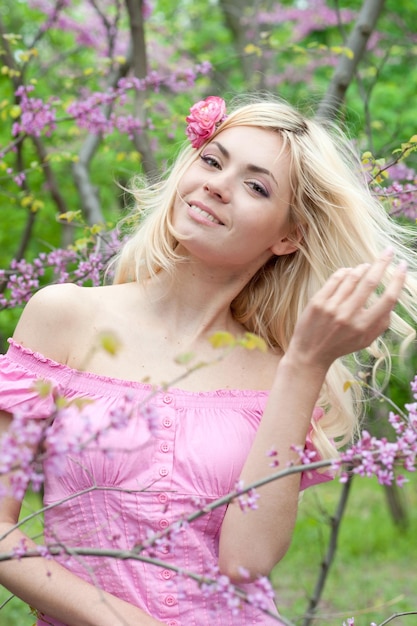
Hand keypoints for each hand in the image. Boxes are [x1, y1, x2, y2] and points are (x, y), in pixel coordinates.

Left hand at [287, 249, 406, 370]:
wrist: (310, 353)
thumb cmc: (341, 345)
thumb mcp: (366, 340)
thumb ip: (381, 323)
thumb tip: (392, 300)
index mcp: (364, 326)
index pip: (388, 299)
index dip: (398, 280)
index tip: (403, 266)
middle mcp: (349, 315)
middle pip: (370, 282)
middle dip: (382, 263)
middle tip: (389, 251)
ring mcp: (331, 307)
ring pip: (352, 277)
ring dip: (362, 268)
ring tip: (366, 267)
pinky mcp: (317, 301)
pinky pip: (335, 279)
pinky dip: (345, 272)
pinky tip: (349, 272)